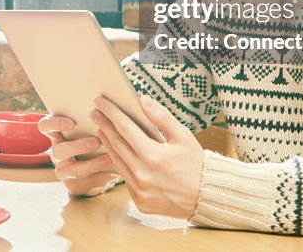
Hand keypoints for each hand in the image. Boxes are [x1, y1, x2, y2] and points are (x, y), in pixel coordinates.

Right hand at [38, 115, 119, 196]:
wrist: (92, 170)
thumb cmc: (91, 139)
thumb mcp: (87, 128)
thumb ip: (91, 119)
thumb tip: (107, 106)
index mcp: (56, 134)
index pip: (45, 126)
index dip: (55, 124)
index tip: (72, 123)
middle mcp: (57, 153)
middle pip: (59, 150)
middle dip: (78, 146)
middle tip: (96, 142)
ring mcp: (63, 171)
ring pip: (73, 170)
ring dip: (93, 163)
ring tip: (110, 158)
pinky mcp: (73, 186)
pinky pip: (85, 184)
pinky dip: (101, 178)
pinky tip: (114, 173)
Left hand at [91, 95, 202, 218]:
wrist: (207, 197)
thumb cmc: (196, 163)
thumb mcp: (183, 136)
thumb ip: (161, 117)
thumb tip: (142, 100)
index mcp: (153, 156)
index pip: (125, 128)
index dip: (111, 113)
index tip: (100, 101)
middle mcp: (142, 175)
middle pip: (116, 144)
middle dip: (104, 125)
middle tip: (95, 112)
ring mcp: (139, 191)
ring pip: (117, 162)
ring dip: (108, 144)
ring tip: (101, 129)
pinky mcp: (140, 201)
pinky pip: (125, 178)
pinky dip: (119, 163)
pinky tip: (116, 152)